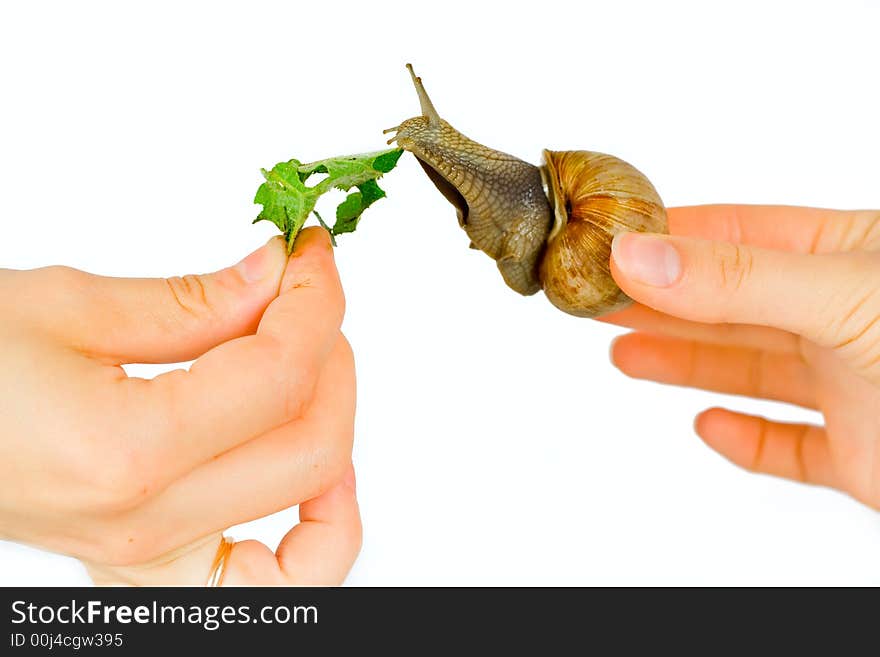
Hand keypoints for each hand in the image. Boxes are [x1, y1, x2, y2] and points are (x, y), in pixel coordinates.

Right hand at [0, 227, 360, 584]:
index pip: (282, 378)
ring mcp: (149, 558)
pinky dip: (316, 533)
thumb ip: (197, 301)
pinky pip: (270, 582)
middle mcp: (147, 526)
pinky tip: (313, 478)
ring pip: (315, 526)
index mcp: (127, 453)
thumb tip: (278, 279)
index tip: (312, 260)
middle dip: (331, 358)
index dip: (317, 305)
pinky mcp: (147, 564)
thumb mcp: (68, 306)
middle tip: (306, 301)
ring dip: (332, 432)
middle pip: (313, 448)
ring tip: (308, 372)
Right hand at [605, 205, 879, 509]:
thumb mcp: (843, 296)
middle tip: (593, 302)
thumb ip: (738, 280)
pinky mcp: (860, 454)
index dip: (666, 241)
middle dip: (658, 304)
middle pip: (730, 306)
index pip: (738, 235)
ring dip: (686, 365)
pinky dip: (744, 439)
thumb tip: (636, 258)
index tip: (602, 247)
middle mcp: (845, 316)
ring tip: (626, 355)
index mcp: (852, 255)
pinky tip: (710, 427)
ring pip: (751, 371)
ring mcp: (854, 386)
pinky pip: (789, 445)